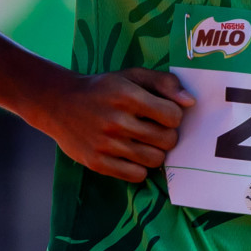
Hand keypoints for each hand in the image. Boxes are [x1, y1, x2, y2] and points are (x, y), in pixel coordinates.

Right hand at [33, 67, 196, 182]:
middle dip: (167, 135)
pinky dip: (139, 168)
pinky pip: (136, 175)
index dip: (173, 115)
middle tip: (155, 129)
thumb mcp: (132, 76)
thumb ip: (164, 83)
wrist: (60, 103)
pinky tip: (132, 155)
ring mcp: (106, 144)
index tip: (163, 113)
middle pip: (167, 140)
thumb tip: (190, 102)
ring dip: (155, 152)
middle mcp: (116, 121)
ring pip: (154, 160)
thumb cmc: (104, 88)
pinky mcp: (97, 163)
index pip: (173, 115)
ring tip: (145, 142)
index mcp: (127, 96)